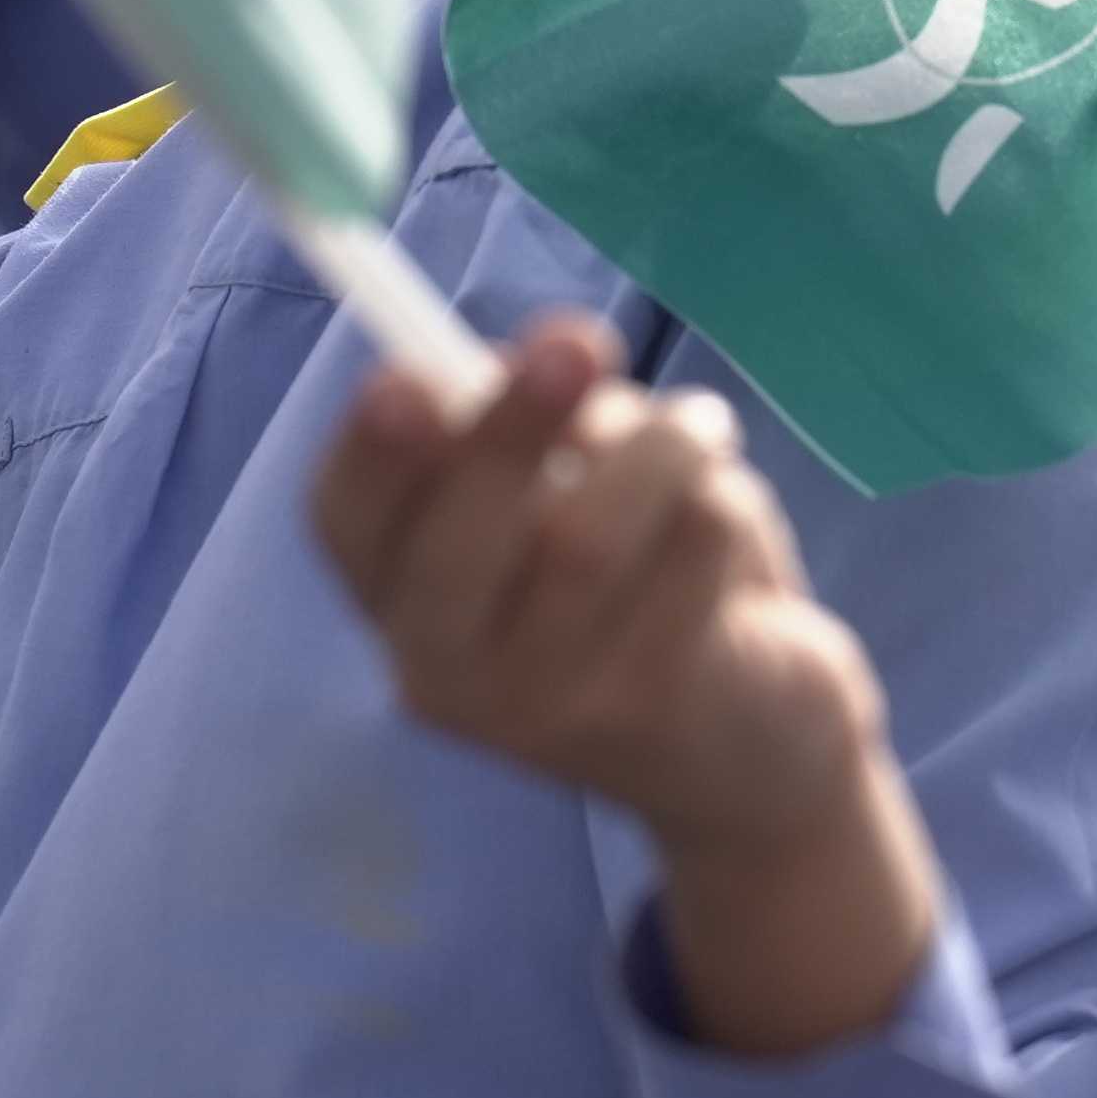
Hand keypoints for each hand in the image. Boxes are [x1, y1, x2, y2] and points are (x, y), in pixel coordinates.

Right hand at [313, 315, 936, 1055]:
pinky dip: (722, 497)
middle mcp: (448, 672)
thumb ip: (530, 441)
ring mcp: (547, 706)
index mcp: (401, 602)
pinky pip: (691, 549)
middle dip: (516, 421)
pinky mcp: (652, 707)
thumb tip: (530, 362)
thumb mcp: (561, 505)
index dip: (371, 448)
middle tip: (578, 339)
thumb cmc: (634, 590)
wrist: (750, 758)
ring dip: (659, 445)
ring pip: (589, 535)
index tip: (411, 376)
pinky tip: (729, 510)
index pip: (347, 522)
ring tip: (699, 429)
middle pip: (464, 537)